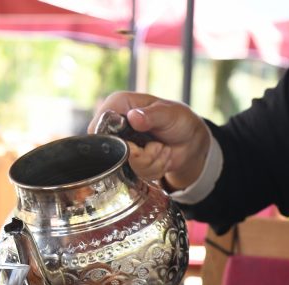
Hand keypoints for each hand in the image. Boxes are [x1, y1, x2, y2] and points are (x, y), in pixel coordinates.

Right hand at [89, 91, 210, 189]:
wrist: (190, 140)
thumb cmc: (178, 119)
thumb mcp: (168, 114)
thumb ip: (151, 116)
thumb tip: (134, 117)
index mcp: (117, 106)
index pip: (97, 127)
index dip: (112, 141)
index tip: (135, 145)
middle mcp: (115, 126)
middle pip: (110, 153)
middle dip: (140, 155)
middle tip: (158, 146)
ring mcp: (122, 146)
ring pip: (126, 167)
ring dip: (152, 162)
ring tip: (162, 148)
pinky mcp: (130, 162)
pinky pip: (137, 175)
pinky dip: (155, 169)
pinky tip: (162, 157)